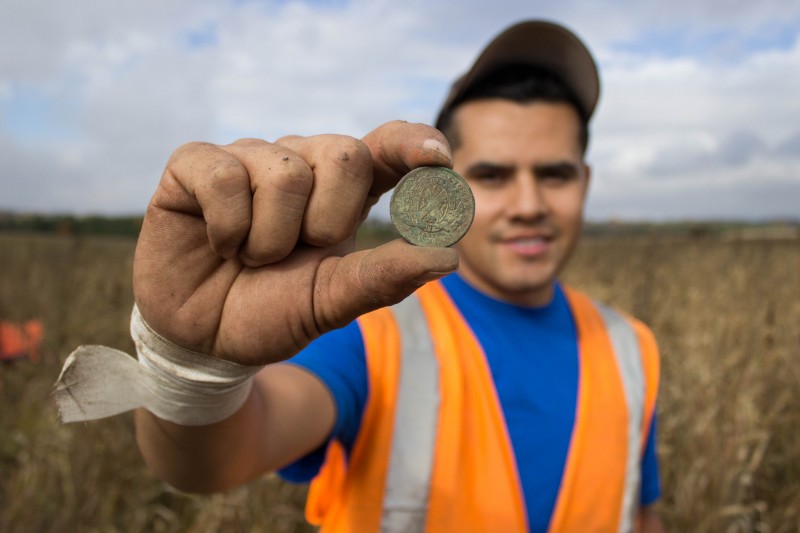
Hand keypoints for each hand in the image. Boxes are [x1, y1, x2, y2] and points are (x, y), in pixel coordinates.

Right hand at [132, 121, 457, 364]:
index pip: (388, 146)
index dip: (414, 144)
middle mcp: (302, 164)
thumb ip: (385, 278)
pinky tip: (221, 243)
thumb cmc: (274, 311)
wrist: (204, 338)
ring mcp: (249, 158)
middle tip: (300, 253)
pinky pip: (224, 174)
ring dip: (271, 238)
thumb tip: (447, 257)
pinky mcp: (196, 163)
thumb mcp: (333, 302)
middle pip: (346, 154)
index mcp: (344, 192)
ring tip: (253, 258)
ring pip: (284, 171)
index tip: (439, 160)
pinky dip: (228, 226)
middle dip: (328, 220)